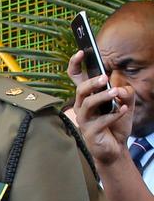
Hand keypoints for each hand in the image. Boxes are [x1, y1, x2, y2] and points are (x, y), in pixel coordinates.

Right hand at [67, 50, 134, 165]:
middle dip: (91, 82)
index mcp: (87, 97)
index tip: (81, 52)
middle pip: (80, 90)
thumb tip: (120, 88)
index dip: (75, 64)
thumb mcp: (125, 103)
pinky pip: (101, 121)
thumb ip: (125, 92)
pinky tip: (123, 110)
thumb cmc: (115, 124)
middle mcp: (81, 107)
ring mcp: (84, 120)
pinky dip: (114, 114)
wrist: (115, 148)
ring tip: (117, 93)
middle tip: (105, 78)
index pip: (76, 78)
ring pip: (87, 104)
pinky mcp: (90, 132)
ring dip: (103, 97)